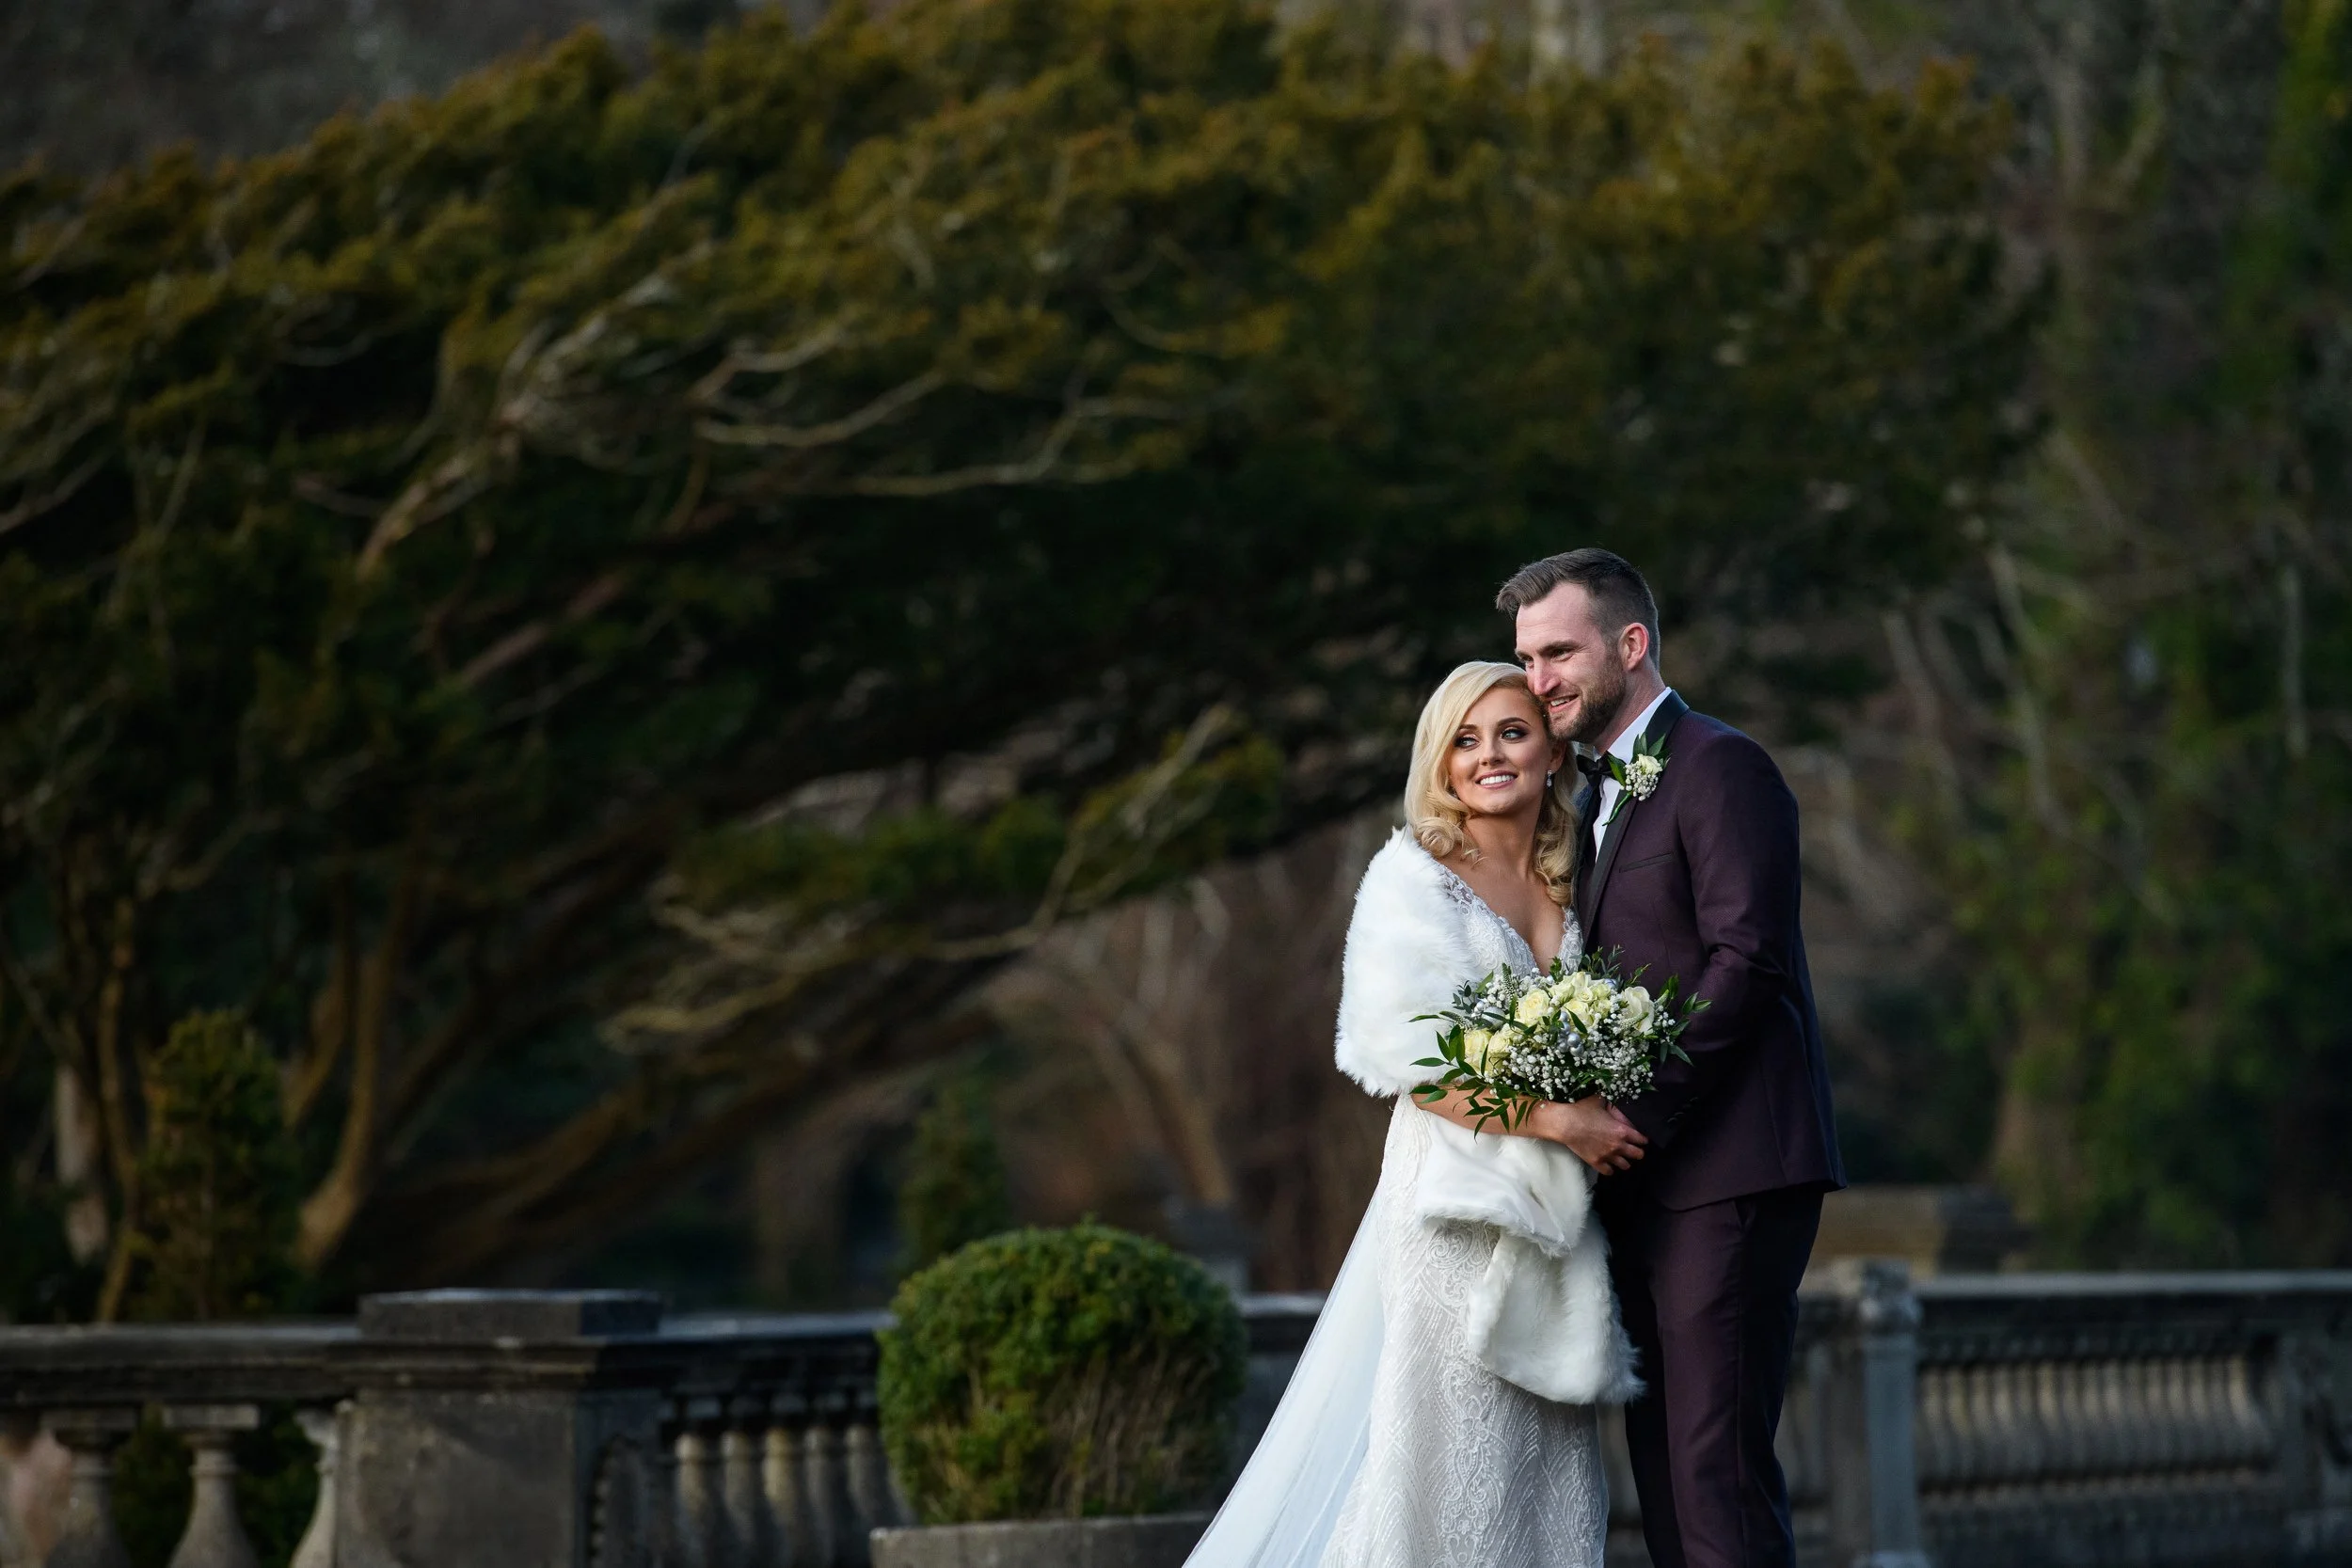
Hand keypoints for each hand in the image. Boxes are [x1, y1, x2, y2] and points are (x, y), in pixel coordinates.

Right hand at [1531, 1097, 1647, 1174]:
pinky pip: (1610, 1172)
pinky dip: (1610, 1168)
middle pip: (1638, 1155)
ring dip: (1625, 1161)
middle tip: (1633, 1149)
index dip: (1643, 1139)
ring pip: (1625, 1165)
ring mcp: (1608, 1156)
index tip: (1641, 1139)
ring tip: (1621, 1158)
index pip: (1642, 1139)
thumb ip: (1611, 1102)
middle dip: (1638, 1151)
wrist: (1565, 1124)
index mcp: (1622, 1130)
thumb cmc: (1582, 1110)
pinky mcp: (1596, 1162)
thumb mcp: (1599, 1101)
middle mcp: (1618, 1145)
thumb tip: (1615, 1097)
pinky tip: (1609, 1164)